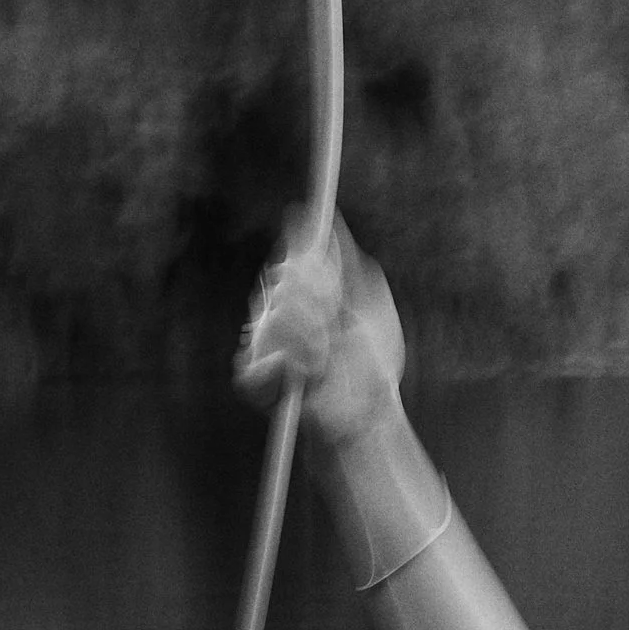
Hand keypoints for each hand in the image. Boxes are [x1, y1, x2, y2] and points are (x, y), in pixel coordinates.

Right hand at [236, 216, 405, 448]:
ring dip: (310, 334)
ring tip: (327, 353)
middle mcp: (282, 311)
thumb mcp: (371, 300)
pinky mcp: (256, 376)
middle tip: (336, 324)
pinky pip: (255, 357)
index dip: (309, 261)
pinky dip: (287, 363)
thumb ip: (346, 260)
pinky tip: (308, 371)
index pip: (294, 259)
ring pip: (274, 314)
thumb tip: (325, 219)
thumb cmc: (372, 361)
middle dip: (319, 301)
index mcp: (306, 292)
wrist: (369, 410)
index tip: (332, 275)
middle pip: (284, 280)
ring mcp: (267, 342)